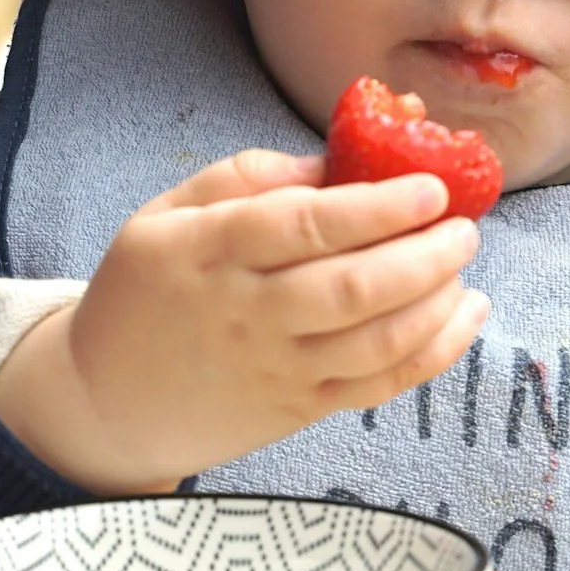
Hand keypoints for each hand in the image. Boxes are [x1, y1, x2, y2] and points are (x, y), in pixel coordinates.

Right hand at [0, 148, 486, 493]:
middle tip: (463, 224)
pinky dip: (433, 353)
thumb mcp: (165, 215)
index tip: (430, 186)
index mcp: (210, 251)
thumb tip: (334, 159)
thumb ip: (244, 177)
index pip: (304, 226)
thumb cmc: (143, 292)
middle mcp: (248, 314)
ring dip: (437, 301)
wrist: (104, 401)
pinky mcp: (298, 412)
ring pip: (375, 342)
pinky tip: (465, 315)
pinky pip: (379, 387)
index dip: (375, 206)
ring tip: (464, 261)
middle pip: (352, 288)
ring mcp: (277, 370)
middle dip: (424, 254)